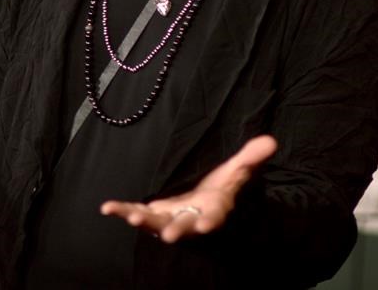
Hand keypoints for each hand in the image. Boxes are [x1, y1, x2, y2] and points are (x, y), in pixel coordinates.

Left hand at [100, 134, 276, 242]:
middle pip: (183, 228)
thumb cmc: (222, 189)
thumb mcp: (237, 171)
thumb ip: (251, 157)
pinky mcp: (154, 215)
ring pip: (155, 224)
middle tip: (167, 237)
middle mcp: (191, 220)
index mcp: (214, 211)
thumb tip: (271, 141)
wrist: (205, 204)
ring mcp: (170, 219)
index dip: (211, 222)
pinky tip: (106, 208)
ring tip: (129, 217)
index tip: (206, 226)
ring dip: (143, 221)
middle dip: (175, 231)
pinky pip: (137, 213)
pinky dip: (123, 211)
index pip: (215, 218)